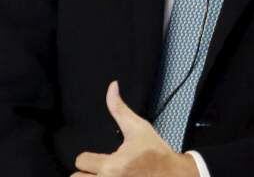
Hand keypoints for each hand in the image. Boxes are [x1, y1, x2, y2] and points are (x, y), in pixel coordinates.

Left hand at [72, 81, 197, 176]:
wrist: (173, 174)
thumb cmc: (155, 150)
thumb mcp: (138, 127)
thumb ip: (119, 109)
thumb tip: (112, 86)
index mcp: (112, 165)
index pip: (81, 160)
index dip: (89, 157)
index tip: (102, 157)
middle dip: (87, 173)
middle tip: (100, 169)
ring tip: (103, 175)